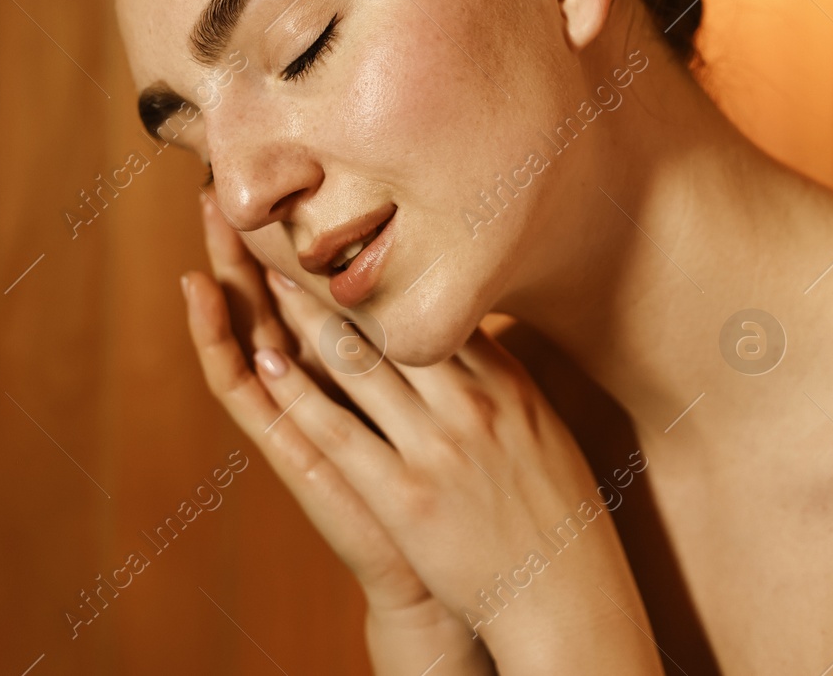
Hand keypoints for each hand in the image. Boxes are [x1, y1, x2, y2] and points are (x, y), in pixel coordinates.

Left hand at [185, 193, 664, 674]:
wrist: (567, 599)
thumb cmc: (561, 519)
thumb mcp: (547, 433)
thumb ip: (512, 384)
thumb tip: (491, 339)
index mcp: (511, 384)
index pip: (442, 309)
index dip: (392, 269)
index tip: (359, 234)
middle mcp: (475, 403)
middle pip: (394, 322)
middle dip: (341, 275)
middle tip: (300, 233)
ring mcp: (440, 447)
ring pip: (359, 363)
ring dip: (306, 316)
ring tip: (269, 276)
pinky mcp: (406, 495)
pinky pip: (338, 432)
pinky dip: (297, 393)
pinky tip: (266, 362)